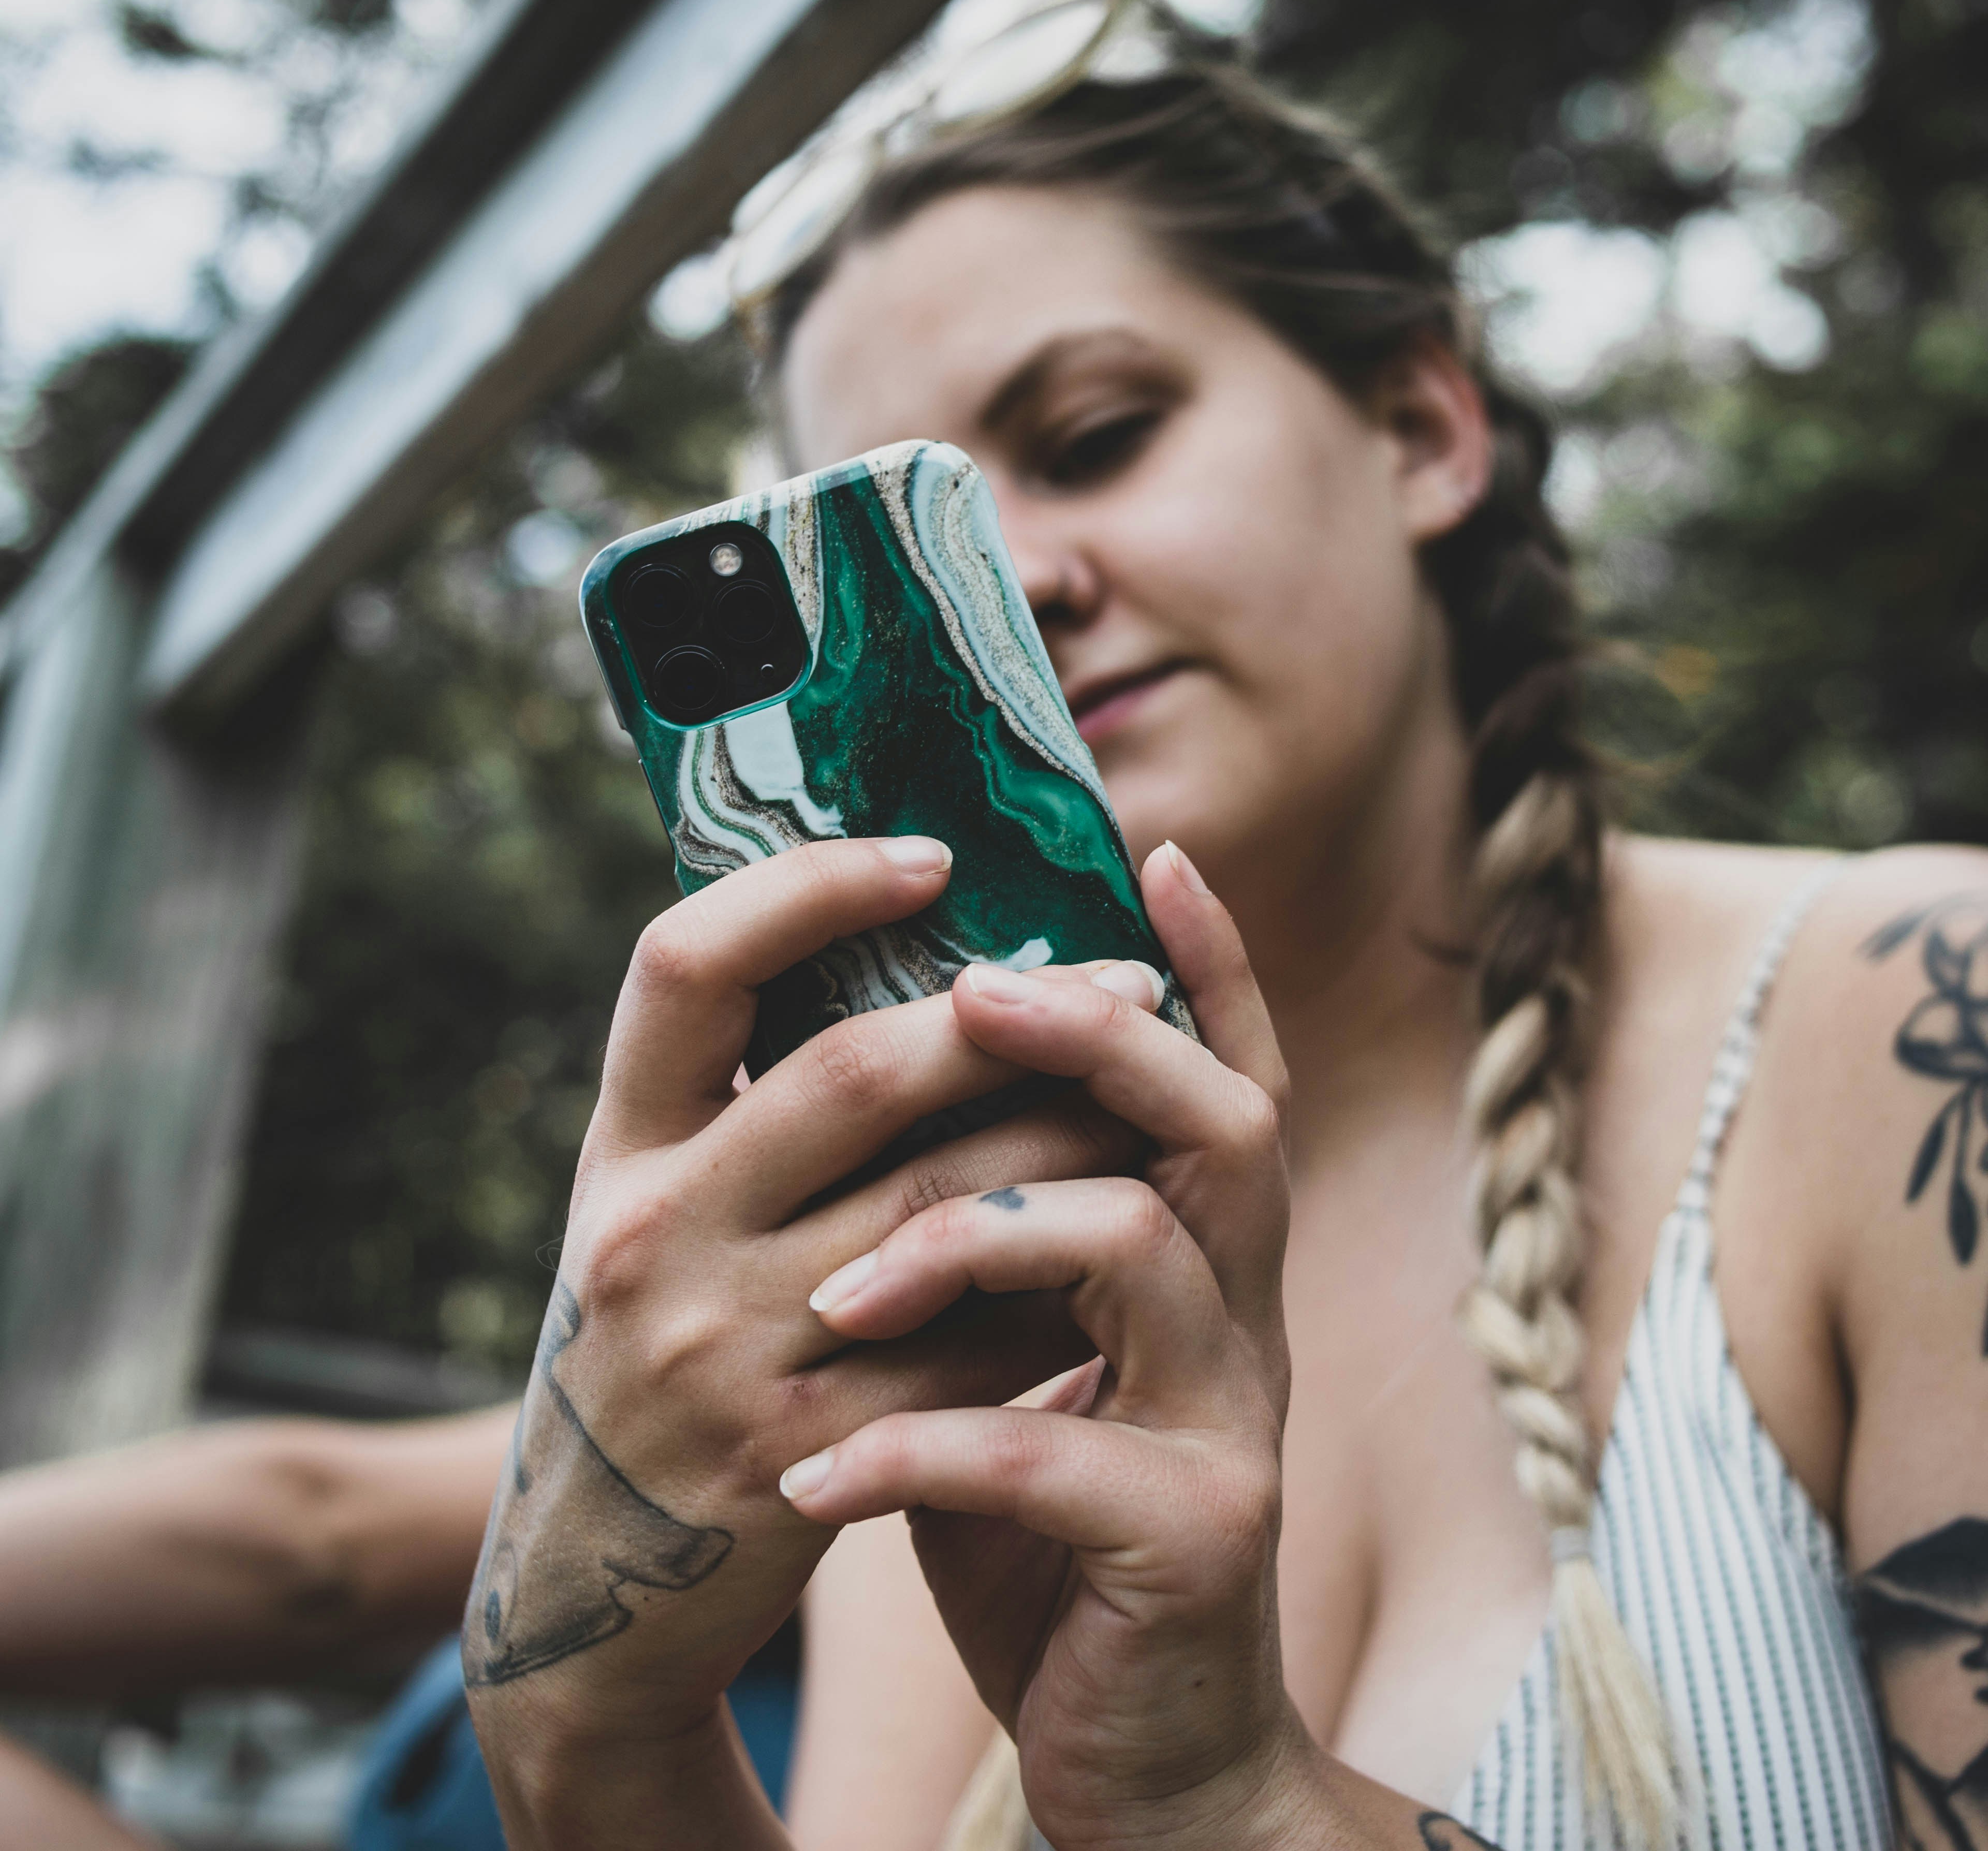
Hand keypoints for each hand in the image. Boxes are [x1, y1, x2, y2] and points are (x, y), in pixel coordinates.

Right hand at [462, 837, 1155, 1820]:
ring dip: (1072, 1139)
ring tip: (1159, 1091)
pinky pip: (972, 1345)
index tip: (933, 855)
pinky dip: (1063, 1286)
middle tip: (1124, 972)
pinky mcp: (800, 1454)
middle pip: (851, 1073)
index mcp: (616, 1152)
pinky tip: (1134, 1240)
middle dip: (1008, 1015)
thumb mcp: (655, 1218)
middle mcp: (652, 1235)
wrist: (588, 1593)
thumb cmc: (654, 1356)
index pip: (684, 965)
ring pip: (945, 1206)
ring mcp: (720, 1350)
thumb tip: (915, 960)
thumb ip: (740, 1109)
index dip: (807, 887)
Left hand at [782, 842, 1329, 1850]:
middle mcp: (1247, 1324)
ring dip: (968, 1241)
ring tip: (839, 1294)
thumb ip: (991, 1261)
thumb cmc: (1051, 1542)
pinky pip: (1043, 1454)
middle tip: (973, 988)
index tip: (1153, 856)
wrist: (1148, 1762)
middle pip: (1219, 1123)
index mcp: (1206, 1274)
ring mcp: (1234, 1427)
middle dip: (1095, 1037)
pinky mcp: (1193, 1541)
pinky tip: (811, 1488)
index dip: (1213, 968)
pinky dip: (909, 1454)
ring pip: (1135, 1251)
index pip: (1234, 1082)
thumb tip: (873, 1113)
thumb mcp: (1025, 1377)